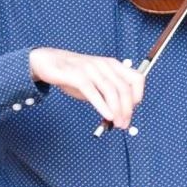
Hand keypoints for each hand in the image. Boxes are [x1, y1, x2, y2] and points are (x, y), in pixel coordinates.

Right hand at [29, 48, 145, 129]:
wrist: (48, 62)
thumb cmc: (75, 74)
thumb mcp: (97, 83)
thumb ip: (109, 96)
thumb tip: (120, 116)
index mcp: (113, 65)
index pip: (137, 79)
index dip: (138, 97)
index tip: (132, 111)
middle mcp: (104, 65)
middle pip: (124, 89)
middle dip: (127, 110)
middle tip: (124, 124)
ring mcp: (91, 69)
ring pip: (111, 91)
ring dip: (116, 111)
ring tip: (116, 124)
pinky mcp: (77, 75)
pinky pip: (93, 92)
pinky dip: (102, 106)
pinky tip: (107, 116)